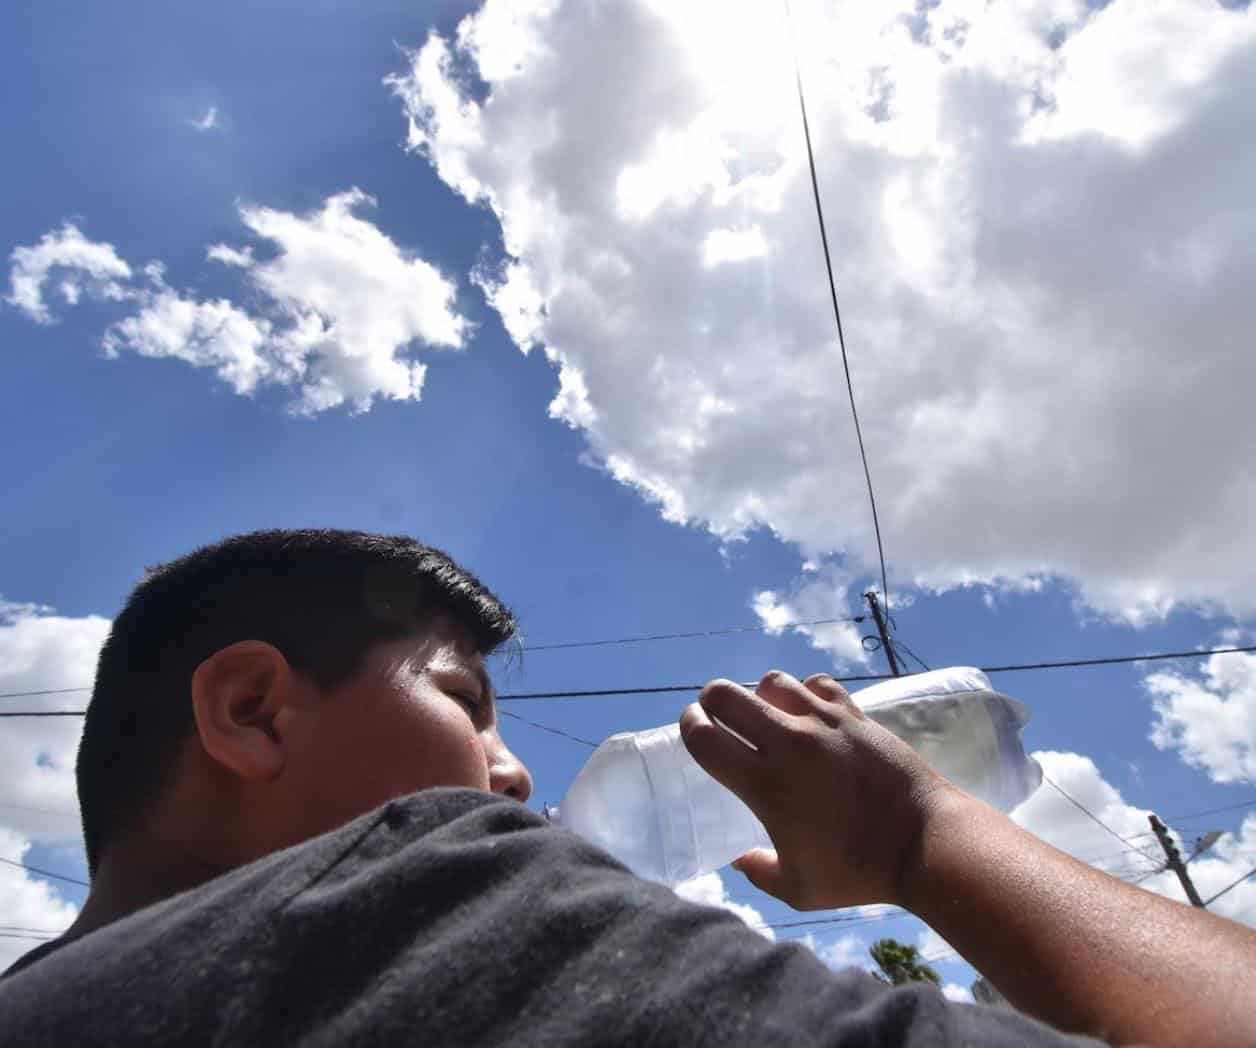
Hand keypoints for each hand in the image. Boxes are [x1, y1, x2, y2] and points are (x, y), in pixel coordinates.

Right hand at [679, 670, 954, 910]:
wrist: (924, 843)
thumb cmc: (860, 872)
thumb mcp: (800, 890)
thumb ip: (761, 873)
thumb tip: (741, 859)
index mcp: (764, 785)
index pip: (705, 738)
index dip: (688, 728)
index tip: (693, 730)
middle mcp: (787, 744)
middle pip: (726, 694)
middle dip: (712, 701)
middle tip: (719, 718)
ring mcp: (822, 723)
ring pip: (772, 682)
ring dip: (761, 696)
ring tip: (769, 717)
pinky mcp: (854, 714)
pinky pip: (816, 684)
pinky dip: (806, 694)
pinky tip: (811, 715)